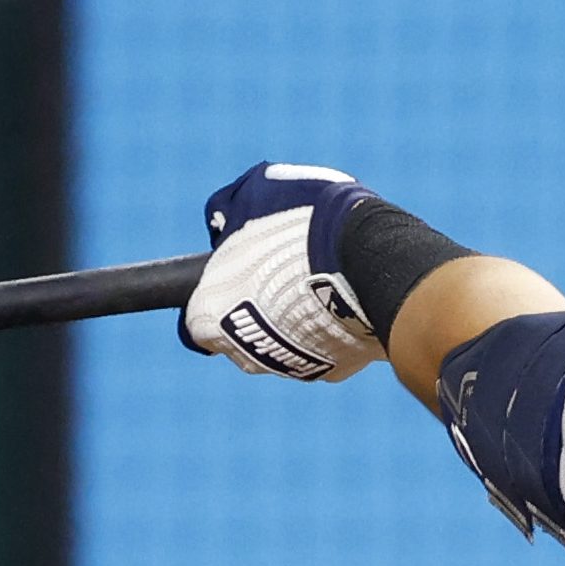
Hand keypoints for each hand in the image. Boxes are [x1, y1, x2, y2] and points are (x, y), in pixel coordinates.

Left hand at [185, 162, 390, 382]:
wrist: (369, 261)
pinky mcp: (331, 371)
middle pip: (238, 336)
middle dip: (253, 306)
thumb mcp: (256, 194)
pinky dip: (326, 328)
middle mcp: (244, 353)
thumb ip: (232, 208)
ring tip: (316, 280)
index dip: (214, 294)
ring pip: (280, 345)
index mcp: (210, 315)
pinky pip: (321, 350)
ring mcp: (289, 367)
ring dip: (289, 319)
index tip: (234, 274)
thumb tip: (225, 217)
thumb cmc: (303, 226)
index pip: (194, 322)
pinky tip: (342, 298)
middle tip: (280, 268)